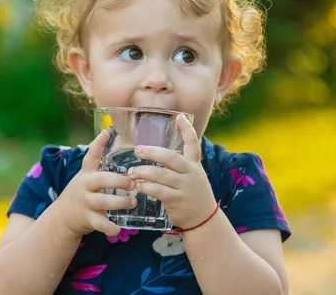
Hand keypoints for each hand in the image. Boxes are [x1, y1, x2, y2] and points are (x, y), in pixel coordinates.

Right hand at [55, 130, 136, 236]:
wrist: (63, 216)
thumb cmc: (84, 192)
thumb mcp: (88, 177)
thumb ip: (101, 166)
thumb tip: (124, 147)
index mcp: (87, 173)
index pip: (91, 156)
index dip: (98, 144)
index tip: (106, 132)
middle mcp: (85, 186)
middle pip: (101, 180)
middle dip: (118, 181)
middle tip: (133, 182)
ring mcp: (86, 203)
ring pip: (103, 202)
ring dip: (119, 203)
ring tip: (133, 202)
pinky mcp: (87, 219)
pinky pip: (100, 224)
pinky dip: (109, 227)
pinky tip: (118, 228)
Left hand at [127, 114, 216, 228]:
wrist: (204, 219)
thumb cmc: (192, 193)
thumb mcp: (193, 175)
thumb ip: (179, 164)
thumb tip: (154, 152)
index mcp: (194, 164)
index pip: (193, 144)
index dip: (187, 129)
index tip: (179, 116)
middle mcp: (191, 173)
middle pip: (171, 158)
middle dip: (153, 152)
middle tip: (138, 150)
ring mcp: (184, 187)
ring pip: (161, 175)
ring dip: (144, 172)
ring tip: (132, 172)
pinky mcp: (177, 200)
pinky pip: (159, 191)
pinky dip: (147, 187)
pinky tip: (139, 186)